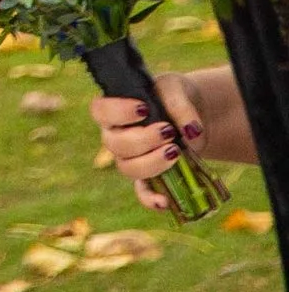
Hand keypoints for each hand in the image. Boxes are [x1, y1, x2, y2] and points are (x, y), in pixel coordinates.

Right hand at [93, 79, 204, 205]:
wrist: (192, 115)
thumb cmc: (175, 97)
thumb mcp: (178, 90)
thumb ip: (181, 105)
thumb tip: (191, 131)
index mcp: (117, 108)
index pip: (100, 111)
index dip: (117, 112)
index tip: (143, 109)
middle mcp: (117, 135)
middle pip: (114, 144)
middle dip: (142, 140)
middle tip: (168, 132)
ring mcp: (131, 159)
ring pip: (128, 168)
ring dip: (151, 163)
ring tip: (175, 152)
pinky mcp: (148, 177)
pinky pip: (142, 192)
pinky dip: (151, 199)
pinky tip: (165, 201)